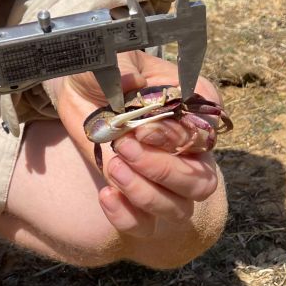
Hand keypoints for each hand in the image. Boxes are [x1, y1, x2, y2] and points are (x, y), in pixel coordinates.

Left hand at [49, 50, 220, 237]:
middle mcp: (188, 149)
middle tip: (125, 147)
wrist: (79, 93)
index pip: (207, 131)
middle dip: (163, 169)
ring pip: (180, 208)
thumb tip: (133, 81)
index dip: (179, 136)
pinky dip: (127, 217)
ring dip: (146, 193)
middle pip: (201, 180)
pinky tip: (106, 195)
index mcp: (192, 107)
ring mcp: (167, 181)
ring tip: (113, 167)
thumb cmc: (106, 73)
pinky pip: (146, 227)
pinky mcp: (140, 203)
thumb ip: (124, 66)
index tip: (143, 128)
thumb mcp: (111, 59)